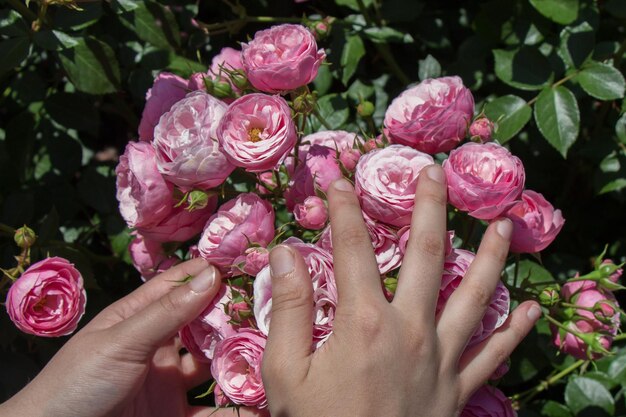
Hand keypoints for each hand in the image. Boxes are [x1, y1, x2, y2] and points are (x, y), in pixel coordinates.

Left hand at [0, 258, 266, 416]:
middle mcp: (159, 345)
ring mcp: (168, 381)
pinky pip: (212, 410)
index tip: (249, 263)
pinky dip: (235, 407)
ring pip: (213, 364)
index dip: (211, 272)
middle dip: (234, 315)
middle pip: (203, 323)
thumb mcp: (121, 342)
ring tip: (272, 347)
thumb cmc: (76, 384)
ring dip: (238, 357)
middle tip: (271, 305)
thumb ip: (167, 312)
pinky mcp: (175, 414)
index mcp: (139, 318)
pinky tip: (259, 398)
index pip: (181, 286)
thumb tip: (211, 274)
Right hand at [261, 164, 540, 416]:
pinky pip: (494, 355)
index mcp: (363, 322)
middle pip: (424, 254)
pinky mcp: (458, 388)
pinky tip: (533, 309)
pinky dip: (515, 331)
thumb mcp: (285, 372)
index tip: (338, 179)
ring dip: (490, 257)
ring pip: (474, 296)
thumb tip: (285, 254)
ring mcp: (440, 357)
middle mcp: (410, 329)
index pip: (352, 248)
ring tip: (503, 226)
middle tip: (434, 173)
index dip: (343, 209)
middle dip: (429, 208)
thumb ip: (288, 309)